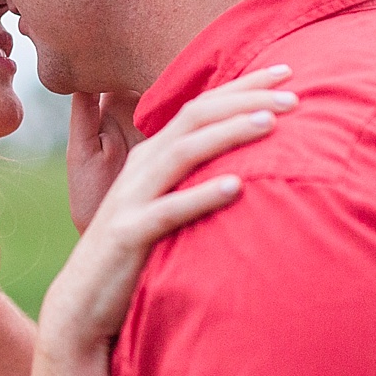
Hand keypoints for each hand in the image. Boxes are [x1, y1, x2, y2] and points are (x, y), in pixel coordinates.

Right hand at [41, 64, 295, 349]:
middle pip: (194, 118)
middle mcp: (141, 168)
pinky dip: (202, 195)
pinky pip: (168, 211)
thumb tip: (253, 163)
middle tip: (293, 95)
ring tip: (270, 124)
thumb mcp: (165, 206)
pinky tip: (237, 187)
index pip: (201, 107)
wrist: (81, 304)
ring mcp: (132, 199)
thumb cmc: (136, 255)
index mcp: (152, 156)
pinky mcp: (128, 235)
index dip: (243, 86)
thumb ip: (195, 180)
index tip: (287, 71)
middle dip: (244, 100)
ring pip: (182, 153)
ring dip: (228, 134)